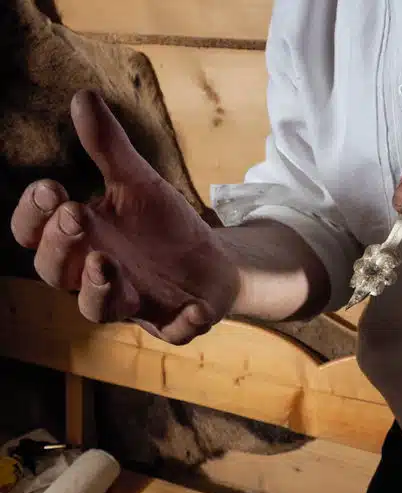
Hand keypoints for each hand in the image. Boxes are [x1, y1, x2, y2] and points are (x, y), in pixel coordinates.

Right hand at [11, 90, 238, 343]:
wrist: (212, 262)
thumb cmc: (163, 225)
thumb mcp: (140, 183)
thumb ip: (110, 150)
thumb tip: (83, 96)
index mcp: (83, 239)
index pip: (36, 233)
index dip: (34, 215)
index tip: (51, 187)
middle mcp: (96, 276)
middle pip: (56, 271)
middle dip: (60, 245)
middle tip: (76, 215)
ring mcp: (133, 302)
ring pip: (99, 309)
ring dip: (99, 289)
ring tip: (107, 262)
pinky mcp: (172, 322)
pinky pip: (172, 331)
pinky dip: (182, 323)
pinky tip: (194, 310)